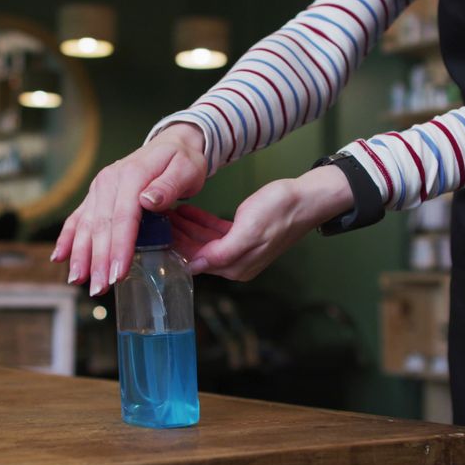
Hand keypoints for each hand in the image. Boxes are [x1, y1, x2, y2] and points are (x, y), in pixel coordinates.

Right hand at [52, 123, 205, 294]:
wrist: (172, 144)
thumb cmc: (182, 161)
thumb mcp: (186, 169)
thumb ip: (168, 186)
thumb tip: (146, 201)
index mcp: (132, 175)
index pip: (123, 217)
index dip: (119, 247)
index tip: (118, 273)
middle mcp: (109, 181)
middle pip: (101, 226)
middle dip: (98, 260)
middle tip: (99, 288)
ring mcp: (99, 188)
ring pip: (86, 225)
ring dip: (80, 255)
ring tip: (78, 281)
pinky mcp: (96, 196)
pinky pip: (78, 218)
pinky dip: (67, 238)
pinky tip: (59, 258)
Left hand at [170, 165, 352, 280]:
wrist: (307, 197)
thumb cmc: (281, 211)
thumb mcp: (248, 231)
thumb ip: (220, 251)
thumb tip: (195, 265)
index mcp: (237, 267)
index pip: (196, 262)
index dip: (175, 248)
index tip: (158, 235)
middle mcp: (237, 263)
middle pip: (197, 252)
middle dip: (177, 237)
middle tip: (159, 220)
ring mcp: (241, 249)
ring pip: (204, 241)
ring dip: (186, 228)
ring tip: (168, 214)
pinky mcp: (244, 235)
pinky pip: (216, 232)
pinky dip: (201, 222)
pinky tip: (188, 211)